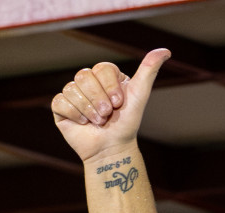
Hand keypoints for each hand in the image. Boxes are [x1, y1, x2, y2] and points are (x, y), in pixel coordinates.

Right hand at [51, 51, 169, 162]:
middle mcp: (88, 82)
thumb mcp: (140, 95)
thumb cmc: (127, 124)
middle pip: (84, 76)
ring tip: (98, 122)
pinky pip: (60, 101)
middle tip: (107, 115)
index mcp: (106, 76)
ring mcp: (73, 94)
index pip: (101, 68)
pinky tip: (83, 123)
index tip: (119, 103)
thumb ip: (149, 71)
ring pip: (71, 89)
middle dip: (98, 100)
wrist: (112, 149)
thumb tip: (165, 51)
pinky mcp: (61, 107)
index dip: (110, 87)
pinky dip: (74, 114)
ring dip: (88, 109)